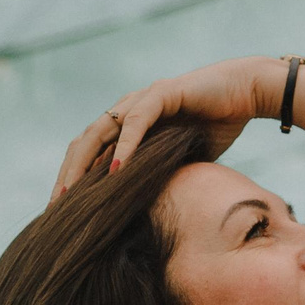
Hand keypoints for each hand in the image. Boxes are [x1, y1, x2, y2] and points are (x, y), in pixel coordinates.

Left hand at [50, 56, 283, 197]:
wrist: (248, 93)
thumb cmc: (218, 124)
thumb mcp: (180, 160)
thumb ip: (159, 175)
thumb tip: (143, 211)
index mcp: (128, 125)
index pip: (90, 153)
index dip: (74, 179)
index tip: (63, 210)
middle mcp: (128, 110)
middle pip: (85, 142)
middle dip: (67, 175)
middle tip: (56, 206)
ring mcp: (142, 99)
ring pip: (101, 130)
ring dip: (84, 163)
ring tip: (73, 191)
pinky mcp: (162, 94)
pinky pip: (136, 120)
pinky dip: (125, 145)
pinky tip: (116, 169)